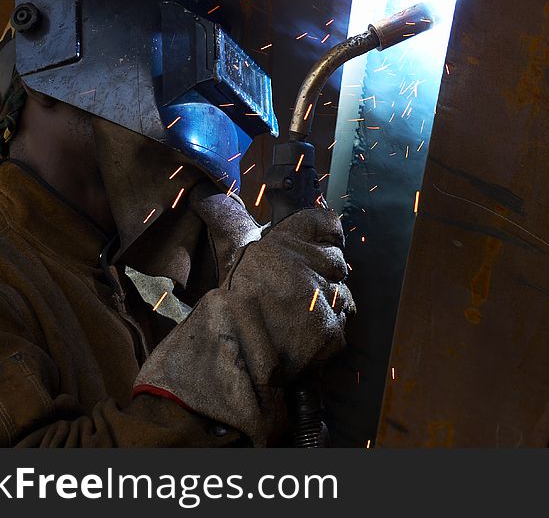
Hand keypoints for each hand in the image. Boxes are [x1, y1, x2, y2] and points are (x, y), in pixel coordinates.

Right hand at [134, 203, 354, 445]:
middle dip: (325, 274)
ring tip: (299, 317)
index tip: (325, 240)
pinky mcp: (331, 330)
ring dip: (328, 303)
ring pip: (342, 294)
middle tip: (298, 292)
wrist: (228, 353)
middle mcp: (308, 264)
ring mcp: (322, 299)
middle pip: (337, 261)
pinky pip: (340, 325)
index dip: (326, 232)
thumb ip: (229, 221)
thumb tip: (205, 195)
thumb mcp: (230, 254)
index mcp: (285, 241)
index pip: (325, 222)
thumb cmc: (226, 302)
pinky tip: (304, 336)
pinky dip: (327, 331)